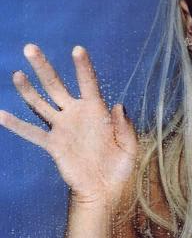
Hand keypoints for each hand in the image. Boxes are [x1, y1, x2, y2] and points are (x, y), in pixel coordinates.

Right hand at [0, 44, 138, 203]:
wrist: (103, 190)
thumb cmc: (119, 166)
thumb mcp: (129, 148)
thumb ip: (125, 127)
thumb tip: (117, 106)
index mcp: (96, 110)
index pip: (88, 82)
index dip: (83, 66)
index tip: (77, 49)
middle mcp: (76, 114)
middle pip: (55, 85)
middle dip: (43, 67)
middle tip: (30, 48)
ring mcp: (62, 128)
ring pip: (40, 103)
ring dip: (28, 89)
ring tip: (17, 74)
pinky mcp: (52, 144)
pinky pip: (31, 133)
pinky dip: (15, 125)